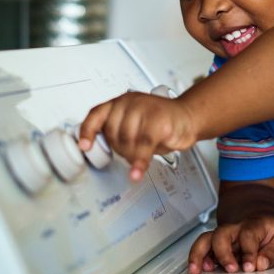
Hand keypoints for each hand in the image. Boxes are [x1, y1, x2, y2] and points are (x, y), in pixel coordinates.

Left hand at [78, 91, 197, 180]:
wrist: (188, 118)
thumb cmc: (161, 122)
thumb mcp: (134, 124)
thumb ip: (118, 133)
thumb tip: (100, 149)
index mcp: (120, 102)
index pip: (97, 114)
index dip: (88, 131)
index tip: (85, 146)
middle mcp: (130, 103)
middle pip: (113, 133)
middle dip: (122, 149)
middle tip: (134, 151)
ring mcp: (145, 109)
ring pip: (128, 140)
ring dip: (133, 155)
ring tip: (143, 154)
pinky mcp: (160, 121)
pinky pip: (144, 145)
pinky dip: (140, 161)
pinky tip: (137, 171)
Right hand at [187, 215, 273, 273]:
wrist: (263, 219)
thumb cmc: (271, 232)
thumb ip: (273, 253)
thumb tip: (261, 264)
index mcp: (254, 225)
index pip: (248, 235)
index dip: (248, 252)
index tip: (250, 267)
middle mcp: (235, 229)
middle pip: (222, 234)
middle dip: (223, 253)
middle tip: (231, 270)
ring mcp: (223, 236)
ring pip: (206, 239)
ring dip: (199, 254)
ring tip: (197, 271)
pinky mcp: (216, 245)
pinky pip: (202, 248)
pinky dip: (196, 259)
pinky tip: (195, 271)